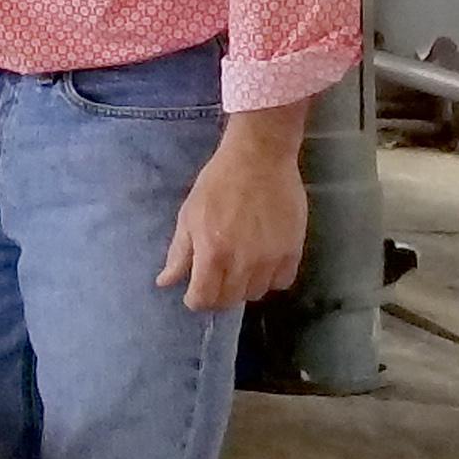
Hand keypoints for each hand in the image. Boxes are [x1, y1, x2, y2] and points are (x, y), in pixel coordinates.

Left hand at [157, 105, 308, 310]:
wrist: (259, 157)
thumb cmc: (218, 182)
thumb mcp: (189, 214)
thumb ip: (179, 253)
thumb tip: (164, 282)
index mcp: (212, 252)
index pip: (203, 298)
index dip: (195, 300)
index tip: (194, 292)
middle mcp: (242, 262)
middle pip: (229, 301)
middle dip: (217, 295)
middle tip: (215, 278)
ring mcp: (271, 259)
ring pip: (255, 294)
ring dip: (243, 287)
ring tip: (238, 266)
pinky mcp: (293, 251)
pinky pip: (281, 282)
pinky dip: (270, 279)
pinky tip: (262, 263)